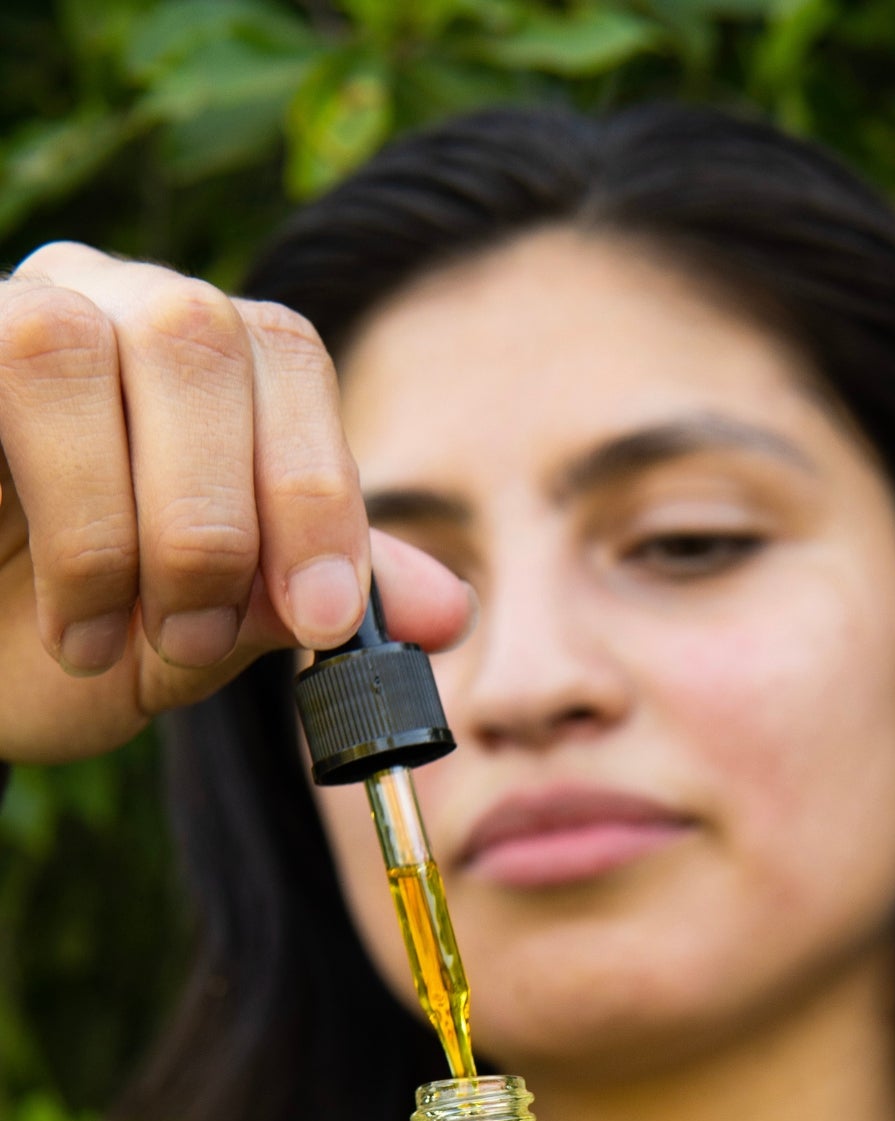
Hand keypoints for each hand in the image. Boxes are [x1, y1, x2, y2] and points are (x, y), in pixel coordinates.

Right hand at [0, 241, 471, 765]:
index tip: (320, 620)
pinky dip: (44, 517)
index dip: (315, 488)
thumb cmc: (83, 633)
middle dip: (214, 518)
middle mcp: (112, 301)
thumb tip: (448, 611)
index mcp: (209, 358)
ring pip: (71, 349)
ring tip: (101, 640)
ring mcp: (9, 312)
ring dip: (108, 524)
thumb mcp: (211, 634)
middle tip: (195, 643)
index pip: (290, 359)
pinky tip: (58, 613)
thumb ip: (313, 606)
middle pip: (197, 336)